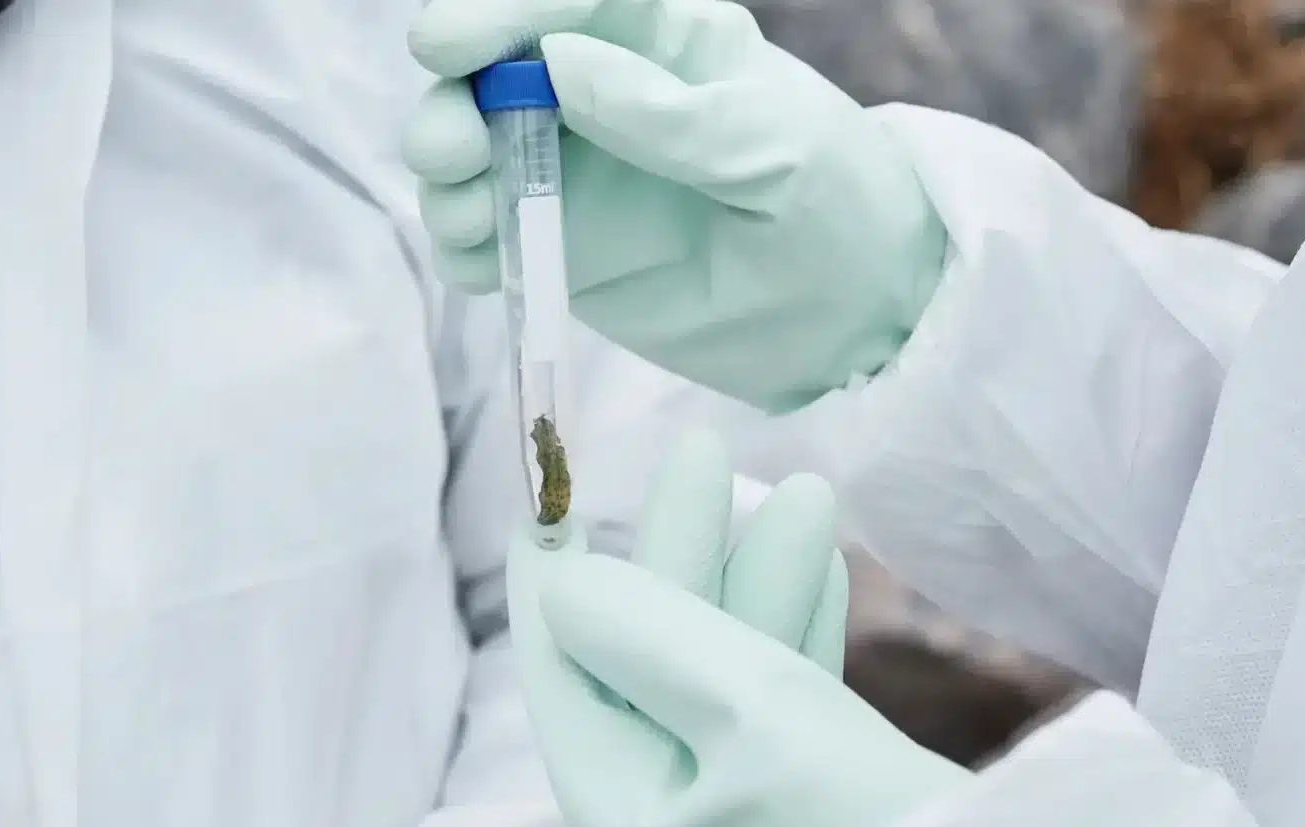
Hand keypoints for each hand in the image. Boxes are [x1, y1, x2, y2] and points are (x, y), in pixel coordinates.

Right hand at [403, 0, 949, 411]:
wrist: (859, 317)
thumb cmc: (837, 204)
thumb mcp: (770, 147)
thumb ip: (665, 111)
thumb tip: (555, 61)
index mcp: (659, 40)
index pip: (560, 0)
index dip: (494, 13)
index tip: (445, 47)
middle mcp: (600, 94)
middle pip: (490, 77)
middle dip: (451, 106)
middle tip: (454, 152)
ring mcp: (575, 174)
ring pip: (473, 156)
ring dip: (447, 181)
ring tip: (469, 217)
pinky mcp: (563, 249)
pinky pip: (489, 240)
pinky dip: (466, 249)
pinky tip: (481, 264)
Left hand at [514, 428, 967, 826]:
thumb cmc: (854, 826)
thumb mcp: (742, 708)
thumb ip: (651, 636)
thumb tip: (566, 587)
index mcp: (625, 810)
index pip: (568, 675)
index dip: (559, 581)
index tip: (547, 503)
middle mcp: (670, 819)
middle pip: (653, 660)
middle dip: (685, 552)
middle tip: (704, 450)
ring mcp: (743, 819)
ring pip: (728, 672)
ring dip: (758, 578)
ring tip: (802, 490)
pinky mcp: (816, 811)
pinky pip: (785, 703)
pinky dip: (798, 631)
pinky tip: (821, 568)